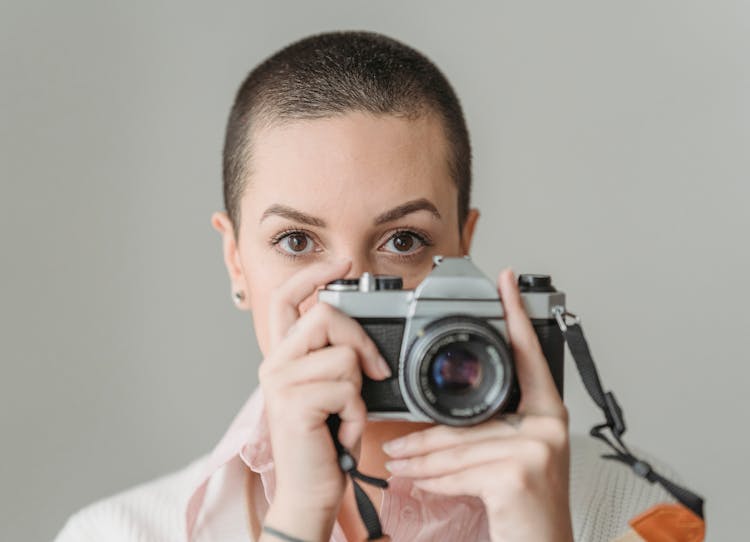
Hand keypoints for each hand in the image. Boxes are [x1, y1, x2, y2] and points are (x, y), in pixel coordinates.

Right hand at [258, 259, 391, 540]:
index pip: (286, 299)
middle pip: (325, 316)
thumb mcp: (332, 389)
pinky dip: (356, 412)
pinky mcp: (293, 403)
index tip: (342, 263)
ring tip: (345, 414)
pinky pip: (347, 387)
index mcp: (284, 355)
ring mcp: (281, 382)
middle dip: (360, 341)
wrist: (313, 489)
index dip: (313, 275)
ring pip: (342, 355)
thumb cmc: (326, 439)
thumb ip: (336, 356)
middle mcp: (275, 363)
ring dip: (358, 390)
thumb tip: (359, 332)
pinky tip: (341, 429)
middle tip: (373, 372)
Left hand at [381, 268, 573, 541]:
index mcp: (547, 414)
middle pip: (468, 418)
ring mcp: (538, 448)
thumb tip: (439, 425)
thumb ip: (490, 433)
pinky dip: (434, 479)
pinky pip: (458, 470)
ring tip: (398, 464)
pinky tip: (420, 483)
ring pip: (457, 446)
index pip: (528, 355)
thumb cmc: (524, 508)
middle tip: (396, 445)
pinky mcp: (518, 472)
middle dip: (426, 439)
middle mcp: (549, 426)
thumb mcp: (510, 461)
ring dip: (421, 461)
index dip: (516, 315)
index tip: (505, 282)